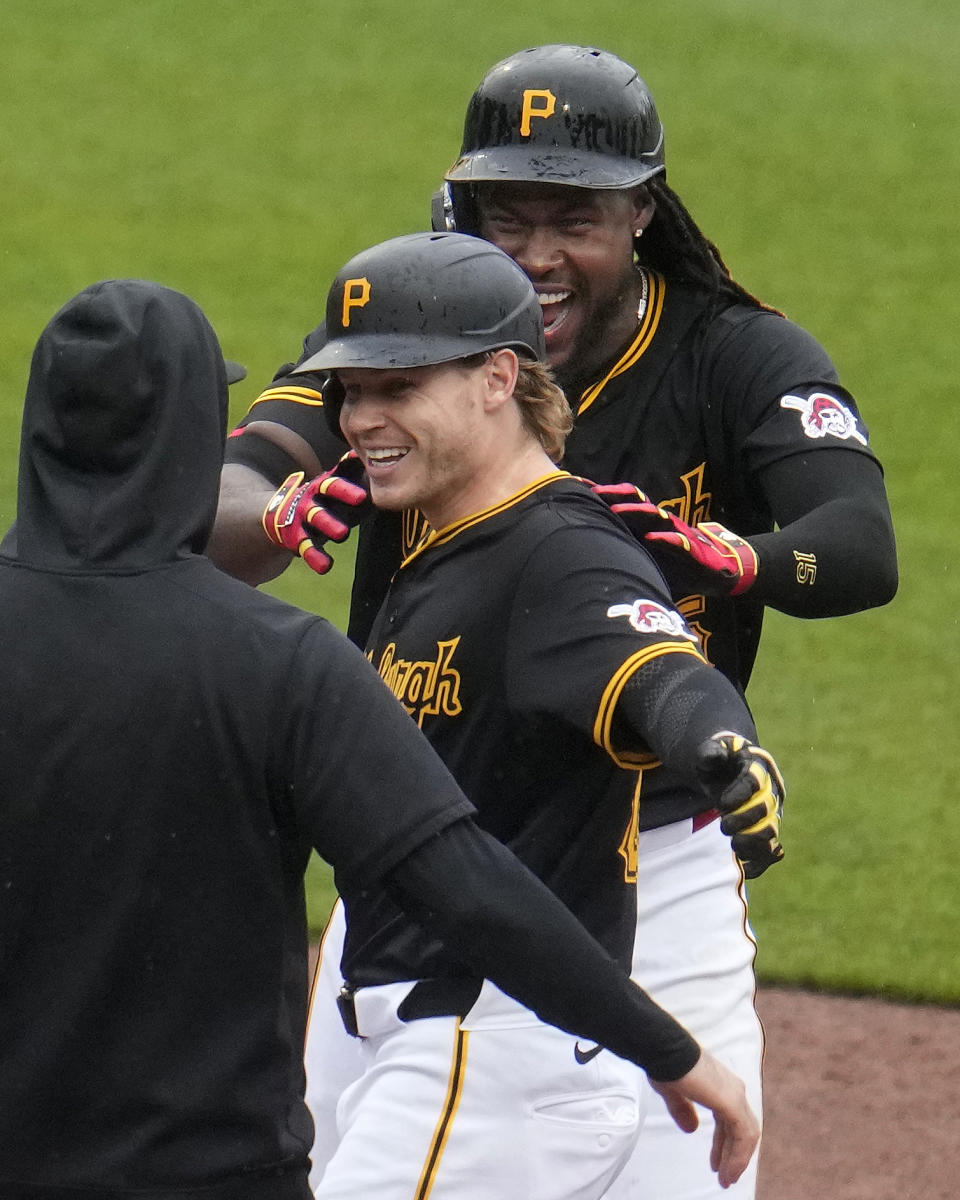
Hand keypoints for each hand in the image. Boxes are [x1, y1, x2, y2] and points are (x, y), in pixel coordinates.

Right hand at [261, 451, 369, 574]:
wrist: (276, 514)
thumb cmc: (317, 499)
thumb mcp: (329, 483)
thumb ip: (347, 470)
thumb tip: (361, 452)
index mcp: (320, 489)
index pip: (333, 484)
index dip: (346, 488)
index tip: (364, 492)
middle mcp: (310, 502)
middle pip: (325, 498)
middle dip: (341, 499)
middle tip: (360, 499)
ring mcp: (302, 521)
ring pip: (315, 522)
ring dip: (328, 525)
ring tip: (343, 533)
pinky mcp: (297, 540)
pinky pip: (307, 549)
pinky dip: (315, 558)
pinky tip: (326, 567)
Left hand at [590, 483, 756, 596]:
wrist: (720, 573)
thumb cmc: (678, 567)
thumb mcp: (647, 560)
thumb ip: (625, 554)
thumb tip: (591, 560)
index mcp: (646, 526)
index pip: (621, 505)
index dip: (601, 496)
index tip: (577, 488)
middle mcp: (659, 525)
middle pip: (634, 503)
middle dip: (614, 496)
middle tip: (592, 492)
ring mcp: (676, 533)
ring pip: (653, 517)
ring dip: (635, 513)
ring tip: (616, 511)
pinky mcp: (692, 549)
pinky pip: (678, 542)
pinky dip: (666, 539)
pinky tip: (653, 538)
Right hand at [649, 1049, 759, 1188]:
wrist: (664, 1050)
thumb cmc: (665, 1064)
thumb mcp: (673, 1093)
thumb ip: (683, 1110)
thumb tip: (691, 1128)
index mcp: (719, 1085)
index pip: (730, 1121)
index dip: (724, 1144)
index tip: (716, 1164)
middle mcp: (732, 1088)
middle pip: (741, 1129)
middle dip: (732, 1155)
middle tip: (725, 1177)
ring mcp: (734, 1094)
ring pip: (746, 1135)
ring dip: (737, 1160)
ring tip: (727, 1180)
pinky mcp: (732, 1102)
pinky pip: (743, 1136)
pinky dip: (738, 1156)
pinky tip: (728, 1170)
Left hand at [697, 732, 784, 877]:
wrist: (725, 769)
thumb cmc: (718, 759)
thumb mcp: (710, 751)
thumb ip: (710, 752)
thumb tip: (711, 756)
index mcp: (758, 766)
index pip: (755, 782)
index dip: (740, 795)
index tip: (720, 804)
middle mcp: (771, 789)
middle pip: (766, 810)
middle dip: (745, 821)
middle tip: (723, 826)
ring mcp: (771, 811)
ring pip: (772, 831)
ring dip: (754, 843)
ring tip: (734, 846)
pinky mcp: (767, 829)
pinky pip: (770, 850)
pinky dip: (761, 862)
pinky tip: (746, 868)